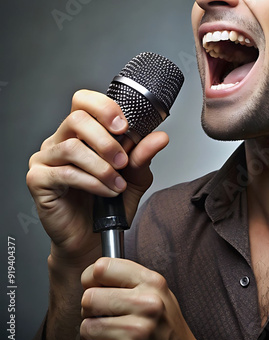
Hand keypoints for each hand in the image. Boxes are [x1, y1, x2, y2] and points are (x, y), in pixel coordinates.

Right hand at [26, 89, 168, 265]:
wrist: (94, 238)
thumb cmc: (110, 203)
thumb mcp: (135, 176)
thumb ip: (143, 155)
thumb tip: (160, 137)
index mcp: (82, 132)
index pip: (84, 101)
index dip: (104, 107)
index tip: (124, 126)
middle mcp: (61, 141)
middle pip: (77, 119)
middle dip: (106, 140)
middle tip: (122, 160)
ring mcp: (46, 159)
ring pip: (72, 147)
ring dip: (101, 166)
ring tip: (117, 182)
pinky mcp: (39, 180)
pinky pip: (65, 173)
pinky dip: (92, 182)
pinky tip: (106, 192)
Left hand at [81, 258, 201, 339]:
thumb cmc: (163, 321)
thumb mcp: (156, 291)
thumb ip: (129, 279)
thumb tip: (89, 276)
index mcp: (152, 283)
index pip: (102, 268)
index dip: (91, 277)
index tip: (94, 285)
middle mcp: (146, 305)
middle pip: (89, 298)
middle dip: (91, 308)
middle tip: (105, 313)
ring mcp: (137, 332)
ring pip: (86, 327)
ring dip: (93, 332)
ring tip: (113, 332)